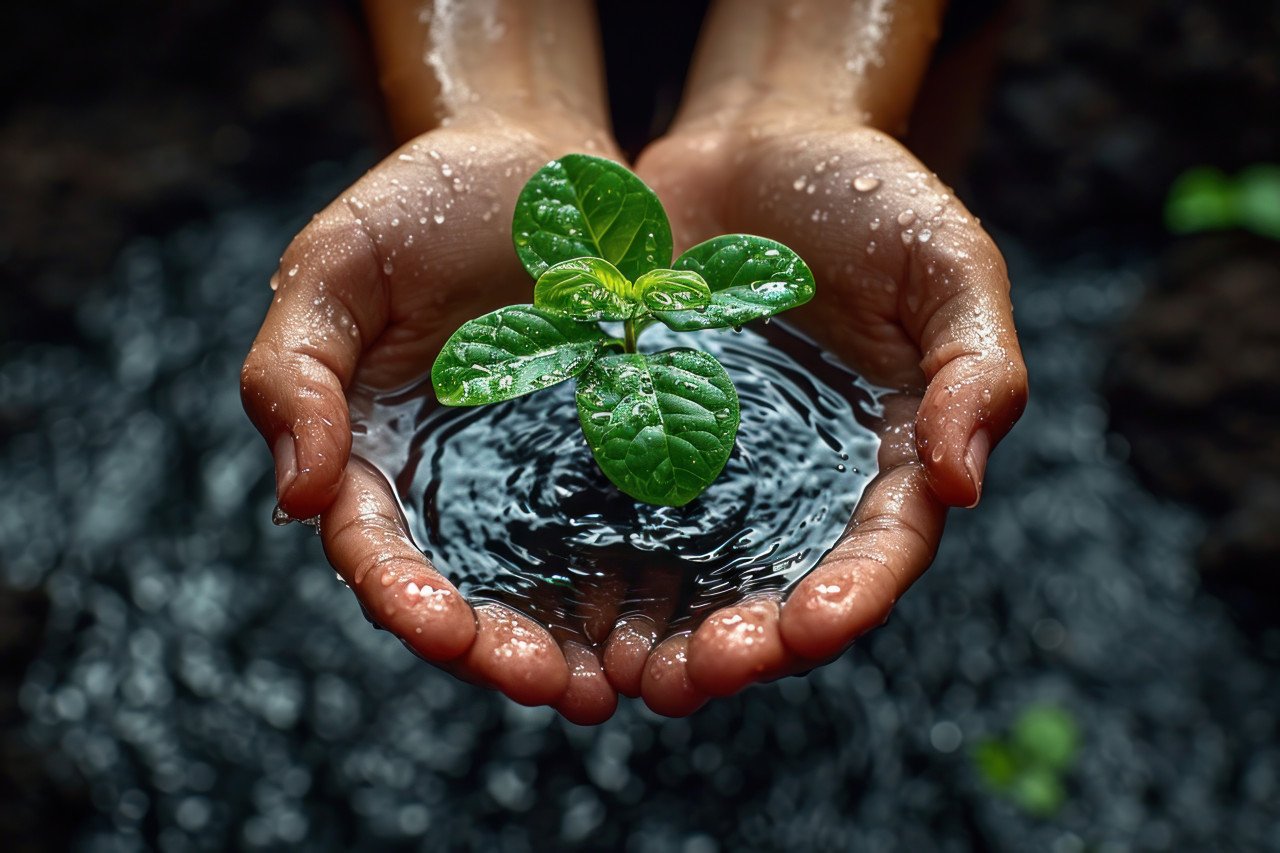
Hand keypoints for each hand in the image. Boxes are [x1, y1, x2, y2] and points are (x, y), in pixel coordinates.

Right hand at [242, 118, 632, 722]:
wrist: (550, 171)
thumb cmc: (426, 204)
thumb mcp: (338, 266)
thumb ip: (295, 372)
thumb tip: (297, 498)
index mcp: (378, 456)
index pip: (379, 552)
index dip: (403, 599)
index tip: (441, 630)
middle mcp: (460, 490)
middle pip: (468, 595)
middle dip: (498, 649)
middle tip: (546, 685)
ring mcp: (545, 482)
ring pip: (552, 589)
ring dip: (574, 644)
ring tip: (610, 687)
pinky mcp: (624, 459)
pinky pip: (631, 536)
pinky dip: (646, 588)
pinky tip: (677, 623)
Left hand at [621, 109, 1027, 713]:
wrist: (750, 141)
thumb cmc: (866, 196)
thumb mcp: (946, 262)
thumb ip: (975, 367)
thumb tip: (963, 486)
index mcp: (885, 461)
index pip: (879, 552)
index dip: (851, 600)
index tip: (811, 630)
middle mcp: (798, 486)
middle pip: (779, 591)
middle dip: (745, 645)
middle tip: (699, 674)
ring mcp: (712, 467)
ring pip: (693, 578)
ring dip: (665, 634)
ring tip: (630, 673)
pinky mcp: (636, 437)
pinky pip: (617, 515)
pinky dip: (597, 569)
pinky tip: (565, 606)